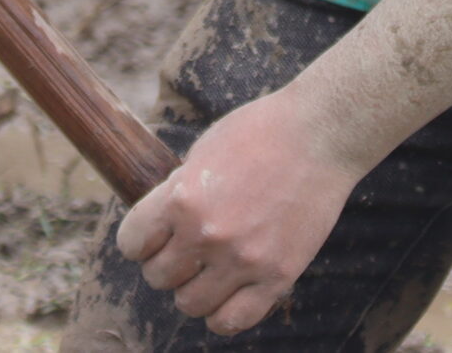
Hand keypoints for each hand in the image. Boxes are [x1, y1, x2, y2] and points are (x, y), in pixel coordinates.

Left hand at [116, 89, 360, 333]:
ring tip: (209, 273)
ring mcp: (242, 259)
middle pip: (159, 277)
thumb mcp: (205, 151)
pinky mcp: (277, 276)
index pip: (131, 243)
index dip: (140, 241)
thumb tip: (161, 224)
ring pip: (190, 304)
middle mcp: (207, 234)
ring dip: (193, 290)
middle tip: (187, 252)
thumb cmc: (262, 131)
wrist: (320, 134)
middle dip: (168, 264)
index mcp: (182, 198)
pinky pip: (233, 321)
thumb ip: (179, 191)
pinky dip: (222, 315)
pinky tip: (229, 294)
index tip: (153, 238)